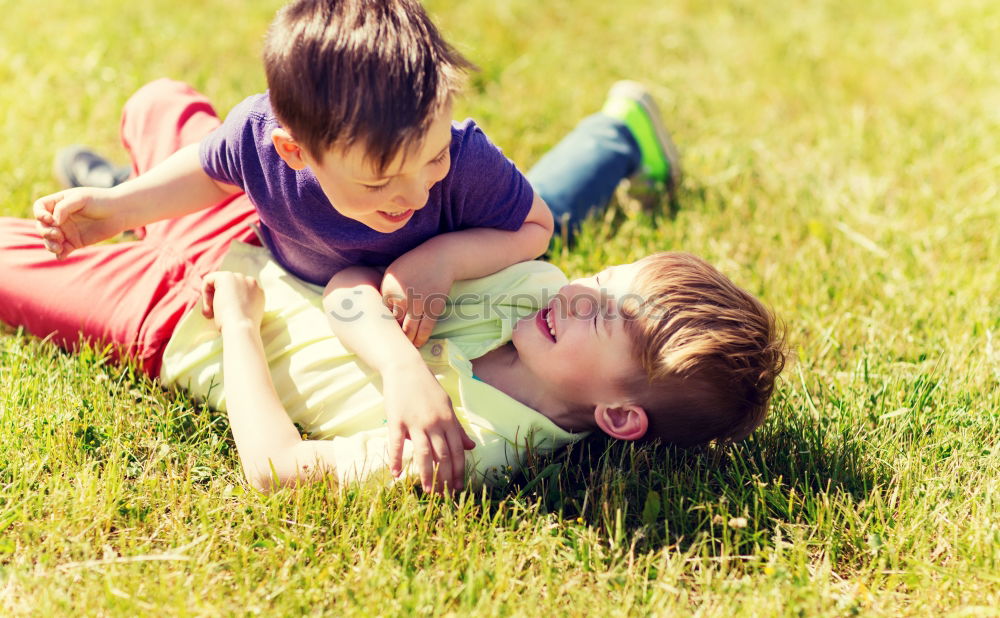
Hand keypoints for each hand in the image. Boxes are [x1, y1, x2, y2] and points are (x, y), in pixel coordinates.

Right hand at [33, 187, 126, 259]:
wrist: (119, 212)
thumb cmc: (100, 200)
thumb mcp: (81, 198)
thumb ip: (64, 207)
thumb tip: (53, 221)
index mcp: (58, 203)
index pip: (39, 208)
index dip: (40, 214)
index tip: (50, 220)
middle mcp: (59, 218)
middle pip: (41, 226)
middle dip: (45, 232)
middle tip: (57, 235)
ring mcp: (66, 231)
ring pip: (50, 240)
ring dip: (50, 245)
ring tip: (59, 247)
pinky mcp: (75, 242)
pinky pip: (63, 251)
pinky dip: (60, 254)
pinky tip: (63, 256)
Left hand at [201, 272, 264, 330]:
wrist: (241, 329)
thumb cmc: (242, 329)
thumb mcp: (244, 315)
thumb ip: (240, 306)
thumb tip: (225, 304)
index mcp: (258, 293)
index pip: (240, 292)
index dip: (230, 302)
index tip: (225, 315)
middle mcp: (251, 283)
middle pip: (230, 286)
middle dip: (220, 298)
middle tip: (216, 314)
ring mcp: (240, 278)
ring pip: (218, 283)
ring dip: (212, 297)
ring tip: (211, 313)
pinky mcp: (227, 277)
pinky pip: (209, 280)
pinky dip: (205, 293)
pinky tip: (209, 307)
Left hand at [381, 249, 454, 347]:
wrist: (440, 258)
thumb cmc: (414, 265)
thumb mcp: (393, 274)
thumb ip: (385, 293)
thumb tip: (378, 313)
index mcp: (388, 290)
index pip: (381, 315)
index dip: (381, 327)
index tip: (380, 337)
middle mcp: (402, 298)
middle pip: (393, 324)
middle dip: (392, 337)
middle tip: (389, 349)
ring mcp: (419, 304)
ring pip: (409, 330)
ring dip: (407, 342)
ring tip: (404, 349)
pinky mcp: (433, 307)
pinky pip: (425, 328)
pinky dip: (421, 338)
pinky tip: (418, 344)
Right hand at [382, 364, 475, 493]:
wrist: (405, 368)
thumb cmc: (427, 388)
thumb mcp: (447, 406)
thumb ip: (457, 428)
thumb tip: (471, 447)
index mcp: (448, 420)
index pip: (457, 450)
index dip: (459, 470)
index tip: (459, 486)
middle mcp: (434, 423)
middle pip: (442, 455)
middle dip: (445, 477)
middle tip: (445, 496)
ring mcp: (415, 422)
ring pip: (423, 453)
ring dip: (426, 474)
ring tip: (428, 491)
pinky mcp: (397, 420)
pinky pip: (396, 444)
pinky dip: (396, 459)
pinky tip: (396, 474)